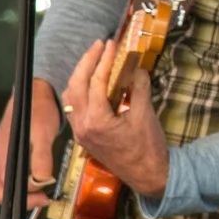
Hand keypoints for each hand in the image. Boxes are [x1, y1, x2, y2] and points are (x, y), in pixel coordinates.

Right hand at [0, 81, 62, 207]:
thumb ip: (41, 158)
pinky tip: (36, 178)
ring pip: (2, 185)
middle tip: (44, 198)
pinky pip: (6, 175)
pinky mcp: (2, 152)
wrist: (36, 92)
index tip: (46, 197)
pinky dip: (20, 182)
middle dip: (22, 199)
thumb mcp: (44, 135)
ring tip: (43, 190)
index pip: (4, 190)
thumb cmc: (39, 112)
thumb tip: (41, 182)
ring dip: (21, 192)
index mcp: (1, 155)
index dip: (25, 198)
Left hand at [63, 38, 168, 199]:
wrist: (147, 175)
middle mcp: (82, 126)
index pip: (95, 82)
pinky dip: (80, 90)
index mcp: (96, 121)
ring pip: (71, 96)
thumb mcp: (145, 114)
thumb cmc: (148, 147)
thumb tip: (135, 67)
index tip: (111, 44)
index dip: (104, 60)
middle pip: (76, 85)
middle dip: (86, 62)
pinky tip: (91, 82)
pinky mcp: (83, 135)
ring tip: (94, 59)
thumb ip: (138, 87)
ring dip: (80, 75)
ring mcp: (80, 132)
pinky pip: (74, 107)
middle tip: (100, 45)